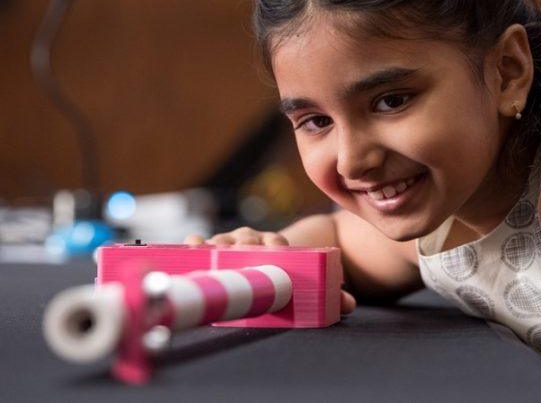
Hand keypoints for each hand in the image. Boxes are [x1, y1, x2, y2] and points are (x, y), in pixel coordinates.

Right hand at [184, 227, 356, 314]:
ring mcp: (231, 244)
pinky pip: (203, 244)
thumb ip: (331, 293)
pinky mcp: (213, 252)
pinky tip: (192, 245)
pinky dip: (197, 243)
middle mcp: (253, 240)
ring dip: (217, 242)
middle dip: (242, 242)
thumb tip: (348, 304)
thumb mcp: (310, 282)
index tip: (276, 249)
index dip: (275, 244)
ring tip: (211, 249)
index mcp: (276, 244)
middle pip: (247, 237)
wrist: (270, 255)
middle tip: (238, 251)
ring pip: (224, 239)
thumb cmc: (290, 272)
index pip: (276, 241)